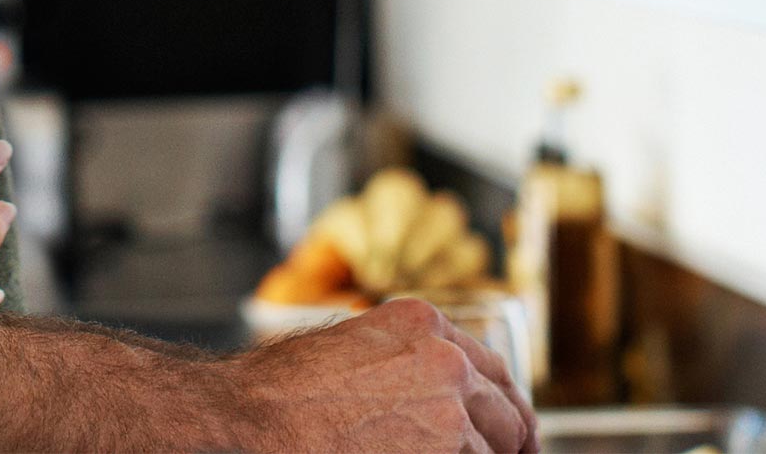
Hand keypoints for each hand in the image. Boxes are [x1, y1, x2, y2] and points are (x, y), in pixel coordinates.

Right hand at [225, 297, 538, 453]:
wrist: (255, 415)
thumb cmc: (286, 392)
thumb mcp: (355, 351)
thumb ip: (405, 364)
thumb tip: (428, 401)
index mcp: (425, 324)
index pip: (493, 370)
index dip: (505, 409)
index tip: (510, 435)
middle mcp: (448, 356)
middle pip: (510, 412)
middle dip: (511, 445)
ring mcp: (453, 403)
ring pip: (500, 449)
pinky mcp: (450, 445)